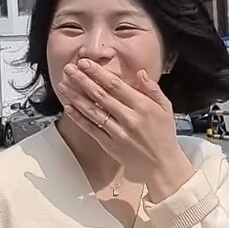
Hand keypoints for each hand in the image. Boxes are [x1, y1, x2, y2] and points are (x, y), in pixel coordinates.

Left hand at [54, 62, 195, 195]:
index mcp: (142, 106)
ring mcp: (117, 132)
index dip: (98, 73)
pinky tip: (69, 107)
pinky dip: (79, 118)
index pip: (116, 85)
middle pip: (101, 95)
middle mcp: (128, 118)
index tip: (85, 63)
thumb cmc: (163, 134)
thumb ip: (152, 89)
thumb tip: (140, 72)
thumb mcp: (165, 108)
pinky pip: (91, 129)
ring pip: (93, 111)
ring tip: (63, 85)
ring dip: (76, 97)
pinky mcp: (109, 144)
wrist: (162, 164)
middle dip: (82, 80)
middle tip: (68, 69)